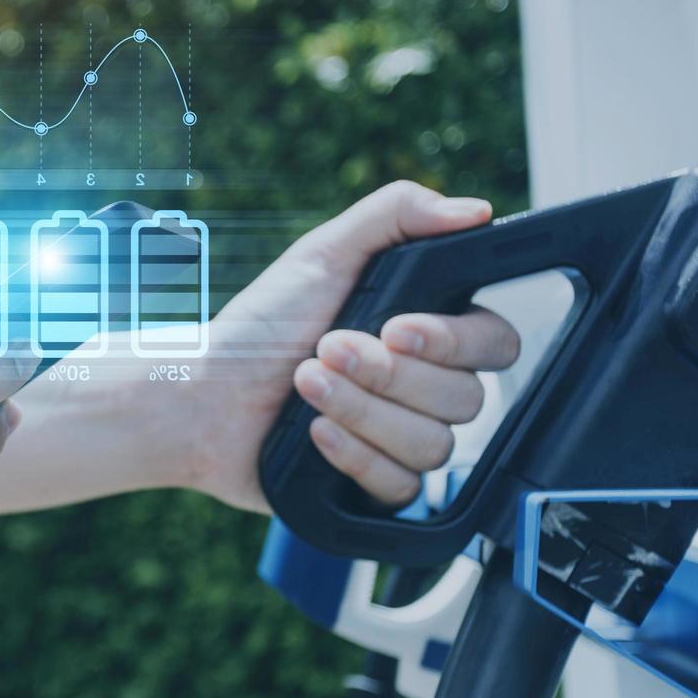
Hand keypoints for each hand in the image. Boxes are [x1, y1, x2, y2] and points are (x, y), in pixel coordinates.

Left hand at [187, 181, 518, 510]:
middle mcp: (423, 387)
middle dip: (386, 375)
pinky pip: (403, 488)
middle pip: (467, 399)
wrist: (202, 395)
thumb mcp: (321, 254)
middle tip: (324, 350)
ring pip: (433, 445)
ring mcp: (401, 438)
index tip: (395, 327)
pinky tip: (314, 433)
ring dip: (361, 411)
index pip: (496, 343)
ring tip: (305, 386)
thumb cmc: (258, 325)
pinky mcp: (375, 484)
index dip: (453, 341)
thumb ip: (397, 215)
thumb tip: (474, 209)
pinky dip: (356, 456)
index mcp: (425, 331)